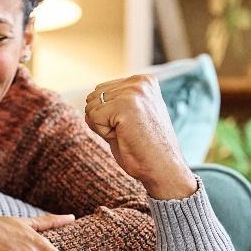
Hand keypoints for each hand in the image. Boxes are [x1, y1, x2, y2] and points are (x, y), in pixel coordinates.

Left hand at [85, 74, 196, 199]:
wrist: (163, 169)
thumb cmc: (144, 149)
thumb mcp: (128, 119)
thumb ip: (111, 106)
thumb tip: (87, 102)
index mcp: (143, 81)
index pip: (102, 90)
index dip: (109, 115)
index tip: (132, 126)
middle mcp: (139, 81)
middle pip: (93, 97)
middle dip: (104, 119)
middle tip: (129, 132)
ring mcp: (134, 91)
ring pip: (91, 107)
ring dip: (103, 126)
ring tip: (128, 134)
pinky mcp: (126, 105)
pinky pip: (93, 117)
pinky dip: (103, 133)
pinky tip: (125, 137)